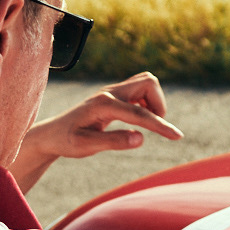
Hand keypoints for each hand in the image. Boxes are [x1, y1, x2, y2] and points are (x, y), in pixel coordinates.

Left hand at [11, 73, 183, 189]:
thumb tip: (141, 139)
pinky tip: (137, 119)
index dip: (160, 126)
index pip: (140, 113)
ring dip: (154, 101)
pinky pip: (139, 89)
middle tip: (153, 126)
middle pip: (148, 82)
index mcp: (103, 105)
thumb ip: (113, 142)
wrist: (52, 134)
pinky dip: (146, 102)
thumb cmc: (66, 141)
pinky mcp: (113, 95)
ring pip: (145, 82)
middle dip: (159, 104)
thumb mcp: (86, 147)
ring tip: (145, 123)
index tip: (177, 137)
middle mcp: (109, 92)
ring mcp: (111, 91)